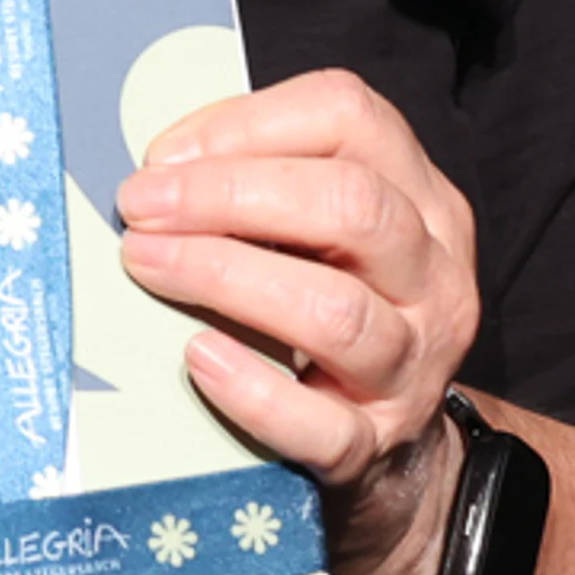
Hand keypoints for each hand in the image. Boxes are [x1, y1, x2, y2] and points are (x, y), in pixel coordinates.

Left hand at [112, 69, 481, 574]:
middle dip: (228, 195)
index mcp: (419, 198)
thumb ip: (261, 188)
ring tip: (147, 266)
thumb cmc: (326, 314)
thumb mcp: (320, 237)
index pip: (350, 119)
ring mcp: (415, 365)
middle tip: (140, 207)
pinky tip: (197, 359)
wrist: (393, 456)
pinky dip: (251, 390)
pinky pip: (319, 423)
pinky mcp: (377, 444)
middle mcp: (434, 275)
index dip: (248, 123)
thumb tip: (153, 169)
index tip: (164, 155)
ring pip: (337, 311)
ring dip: (226, 277)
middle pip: (351, 205)